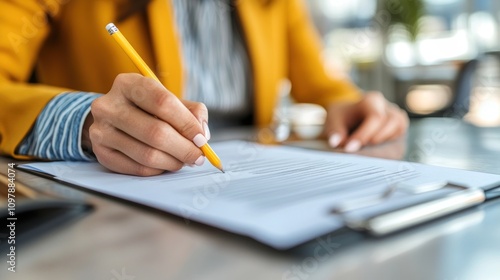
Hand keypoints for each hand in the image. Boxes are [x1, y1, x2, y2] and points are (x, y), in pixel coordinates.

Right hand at [84, 73, 209, 175]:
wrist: (114, 120)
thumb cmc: (149, 109)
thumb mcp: (170, 100)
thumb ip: (192, 112)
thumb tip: (202, 134)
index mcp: (129, 84)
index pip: (163, 102)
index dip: (186, 123)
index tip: (201, 138)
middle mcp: (109, 105)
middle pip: (155, 132)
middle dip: (184, 148)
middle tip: (198, 157)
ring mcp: (101, 130)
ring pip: (147, 154)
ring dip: (173, 162)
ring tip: (183, 160)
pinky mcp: (101, 153)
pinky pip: (137, 168)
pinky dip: (158, 170)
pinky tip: (165, 164)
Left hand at [324, 91, 408, 151]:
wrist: (350, 115)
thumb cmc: (342, 117)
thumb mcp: (333, 119)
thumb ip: (335, 131)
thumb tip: (336, 142)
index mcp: (371, 100)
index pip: (374, 117)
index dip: (363, 135)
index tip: (349, 148)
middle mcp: (387, 106)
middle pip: (389, 123)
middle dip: (372, 141)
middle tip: (355, 152)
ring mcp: (396, 116)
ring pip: (398, 128)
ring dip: (382, 142)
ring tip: (364, 150)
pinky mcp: (399, 127)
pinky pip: (400, 136)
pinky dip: (389, 145)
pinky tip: (375, 150)